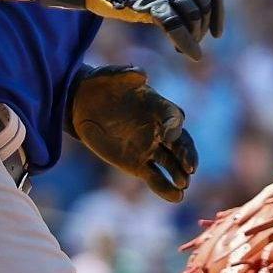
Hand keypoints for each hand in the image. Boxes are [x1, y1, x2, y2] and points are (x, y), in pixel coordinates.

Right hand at [32, 0, 225, 60]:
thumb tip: (193, 17)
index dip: (218, 14)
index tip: (218, 33)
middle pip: (204, 7)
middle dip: (202, 29)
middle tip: (192, 43)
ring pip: (193, 17)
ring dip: (193, 37)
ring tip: (183, 49)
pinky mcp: (153, 3)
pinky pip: (177, 27)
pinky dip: (187, 44)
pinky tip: (191, 55)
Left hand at [66, 65, 198, 202]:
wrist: (82, 105)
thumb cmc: (100, 86)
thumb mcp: (109, 76)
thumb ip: (125, 75)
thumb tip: (140, 74)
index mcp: (158, 106)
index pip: (174, 116)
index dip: (174, 125)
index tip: (169, 135)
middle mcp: (160, 129)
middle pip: (181, 143)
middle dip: (186, 154)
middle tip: (190, 168)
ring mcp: (151, 148)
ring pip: (172, 163)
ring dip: (180, 174)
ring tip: (183, 185)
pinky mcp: (138, 164)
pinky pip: (155, 177)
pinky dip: (165, 188)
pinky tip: (175, 198)